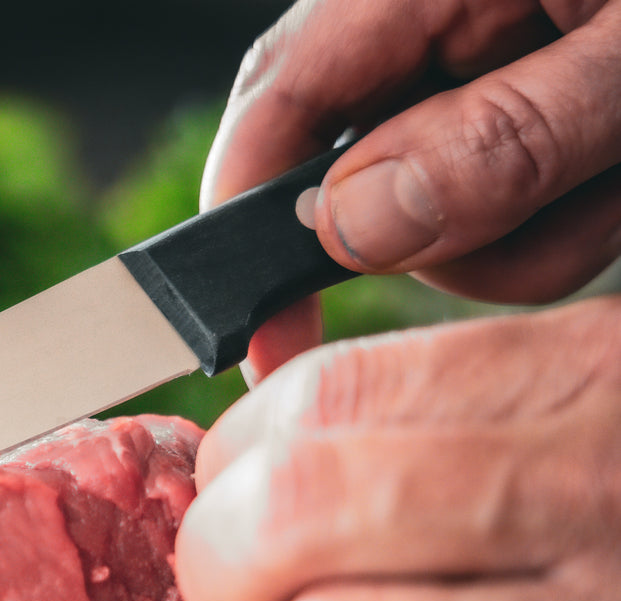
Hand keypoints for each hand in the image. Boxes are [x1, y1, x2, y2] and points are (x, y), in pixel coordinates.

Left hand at [173, 296, 620, 600]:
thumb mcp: (611, 392)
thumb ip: (456, 393)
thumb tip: (265, 402)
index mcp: (591, 384)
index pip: (319, 402)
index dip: (238, 453)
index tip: (240, 484)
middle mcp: (600, 505)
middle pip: (289, 520)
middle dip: (221, 561)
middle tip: (243, 580)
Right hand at [205, 0, 620, 380]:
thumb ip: (497, 140)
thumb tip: (349, 228)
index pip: (276, 101)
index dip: (244, 229)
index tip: (261, 343)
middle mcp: (432, 27)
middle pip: (352, 185)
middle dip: (444, 242)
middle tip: (567, 203)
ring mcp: (479, 78)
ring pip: (435, 227)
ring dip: (530, 240)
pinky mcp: (521, 118)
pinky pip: (504, 223)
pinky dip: (568, 226)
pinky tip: (619, 173)